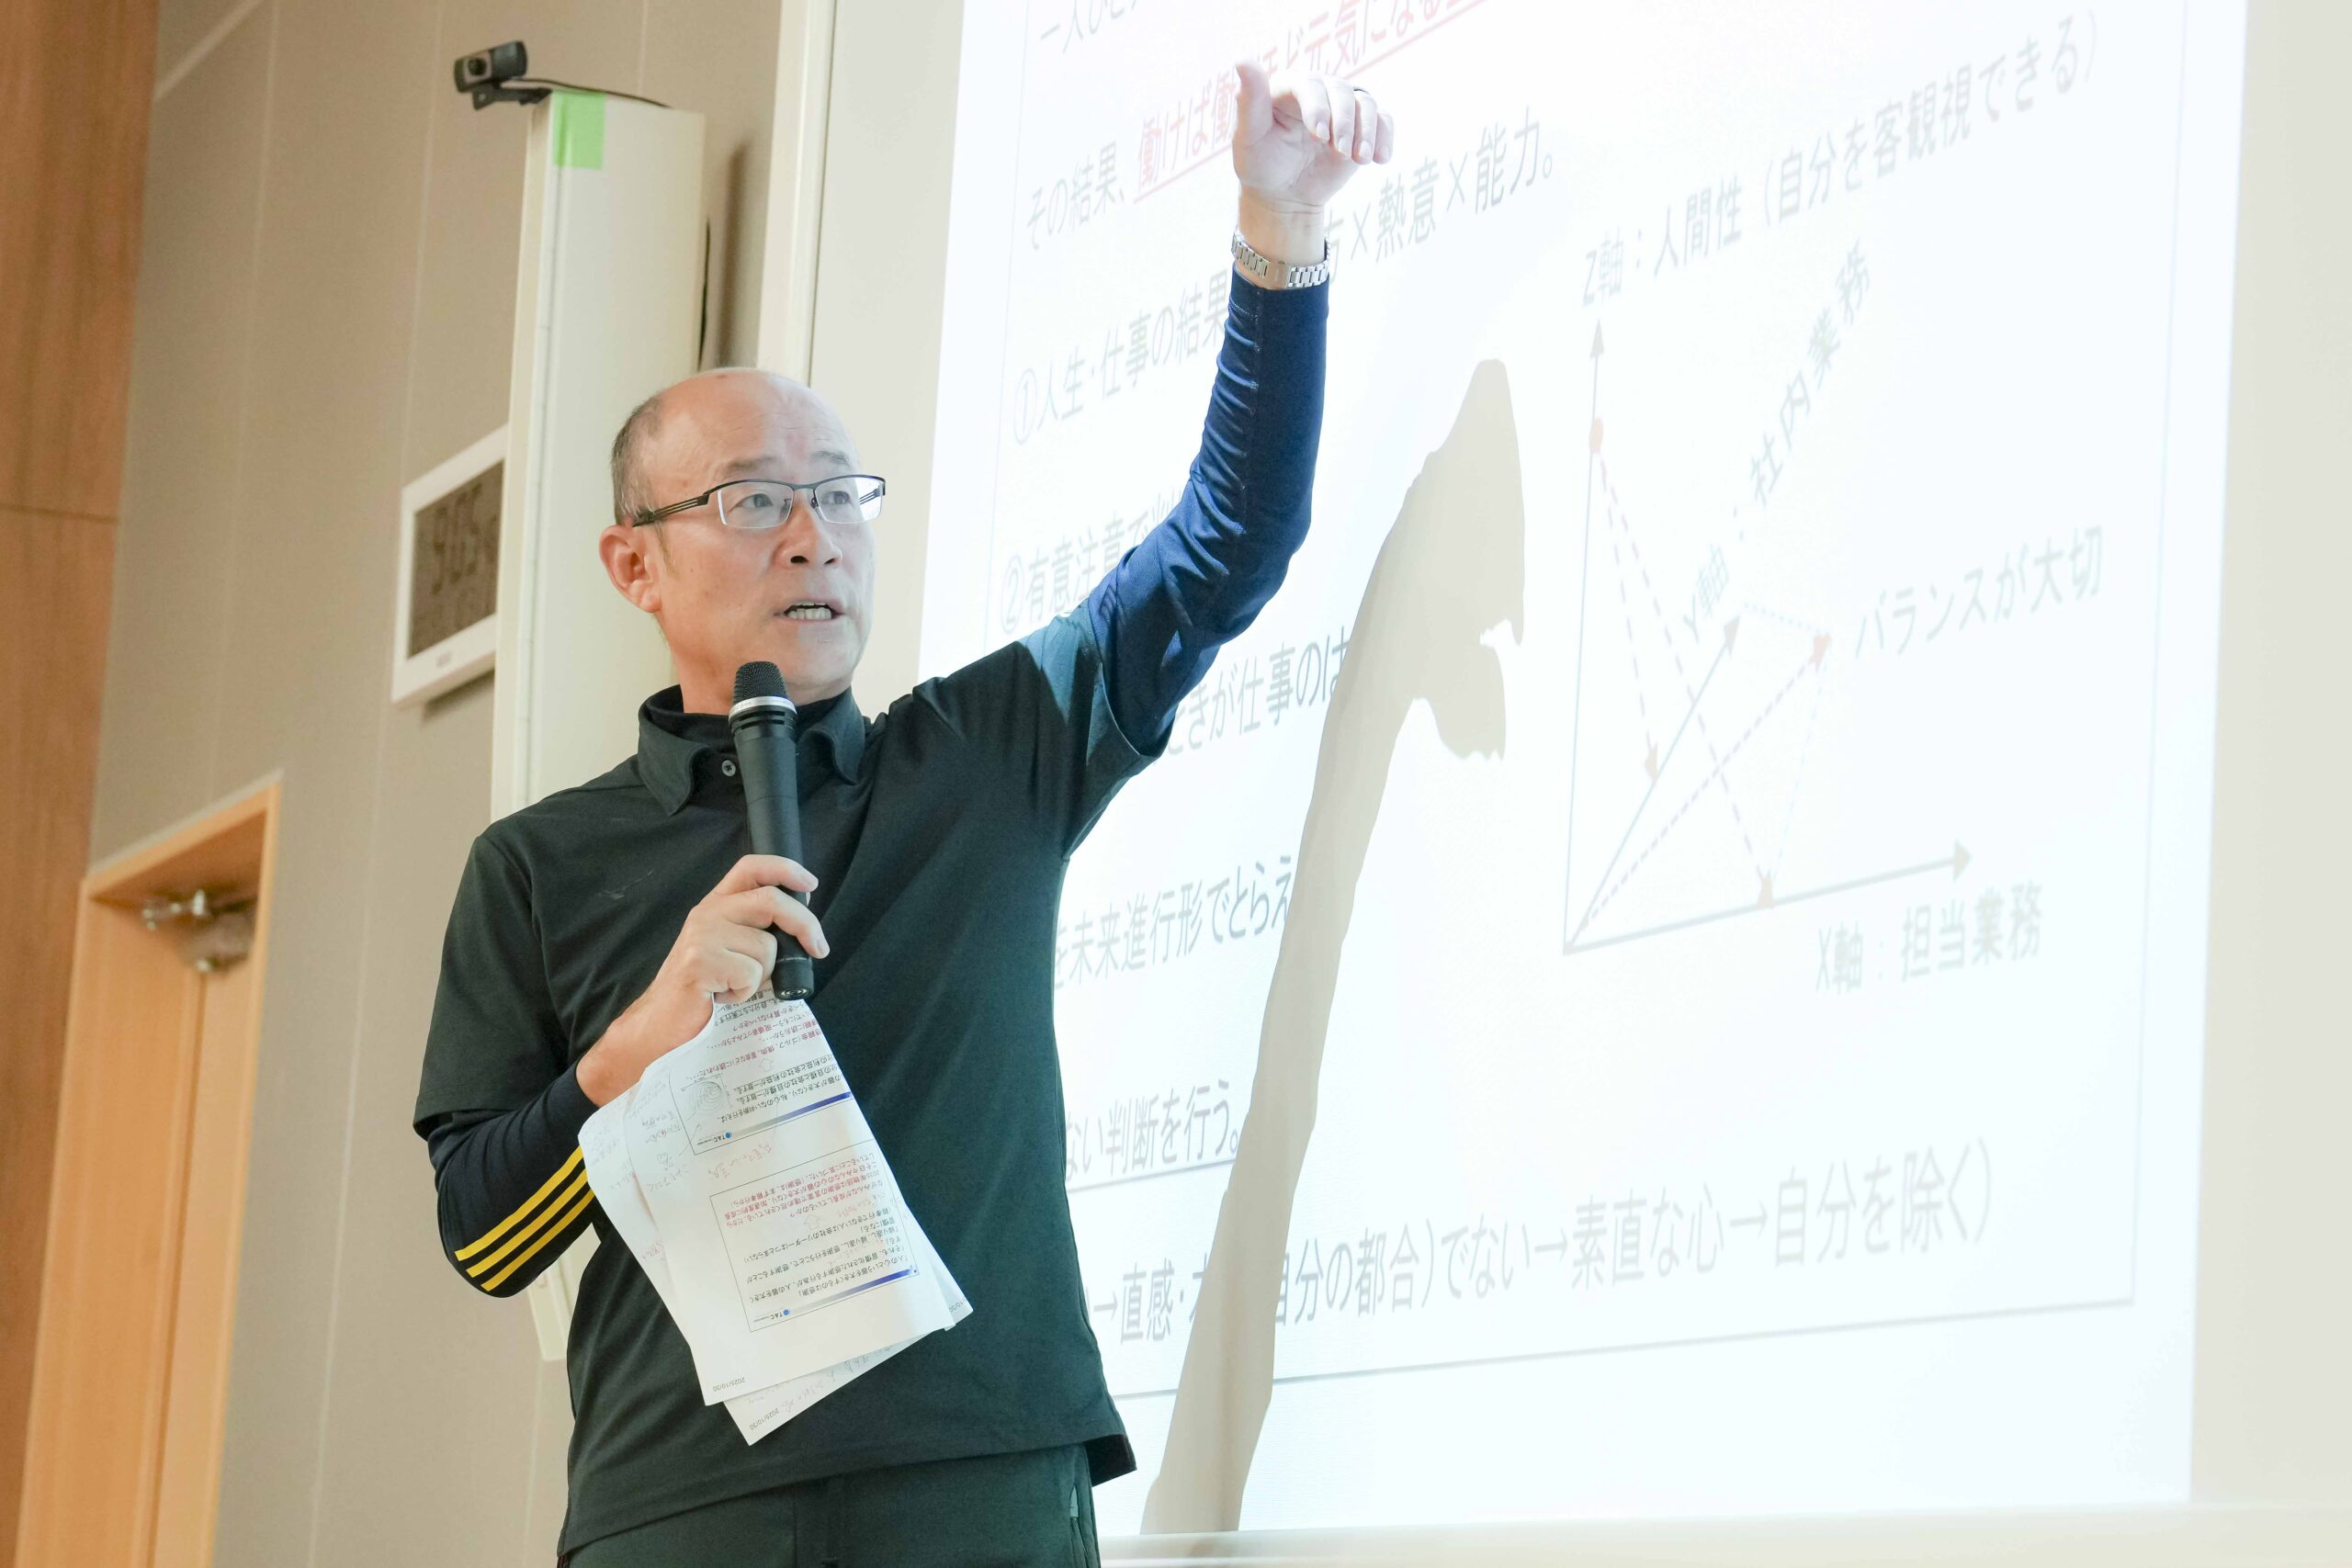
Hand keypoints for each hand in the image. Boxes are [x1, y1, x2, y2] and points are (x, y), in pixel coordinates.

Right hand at [577, 854, 828, 1104]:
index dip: (785, 869)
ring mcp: (702, 936)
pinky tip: (724, 996)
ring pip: (766, 946)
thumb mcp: (731, 951)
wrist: (662, 1023)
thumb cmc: (703, 991)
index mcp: (717, 906)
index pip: (751, 868)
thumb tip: (803, 931)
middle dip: (805, 924)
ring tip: (735, 985)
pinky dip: (746, 992)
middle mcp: (708, 913)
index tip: (811, 884)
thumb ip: (757, 931)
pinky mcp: (700, 962)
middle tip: (819, 949)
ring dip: (764, 974)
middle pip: (771, 900)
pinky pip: (751, 974)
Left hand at [1231, 61, 1394, 233]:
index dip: (1317, 106)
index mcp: (1288, 86)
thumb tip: (1243, 58)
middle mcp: (1318, 90)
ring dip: (1367, 130)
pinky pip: (1382, 120)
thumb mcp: (1247, 137)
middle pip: (1341, 91)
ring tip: (1361, 159)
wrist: (1284, 195)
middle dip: (1344, 122)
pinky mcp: (1361, 126)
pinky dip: (1384, 137)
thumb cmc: (1260, 164)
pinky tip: (1381, 159)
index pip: (1308, 84)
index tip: (1319, 135)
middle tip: (1340, 152)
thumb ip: (1248, 101)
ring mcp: (1342, 107)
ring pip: (1365, 103)